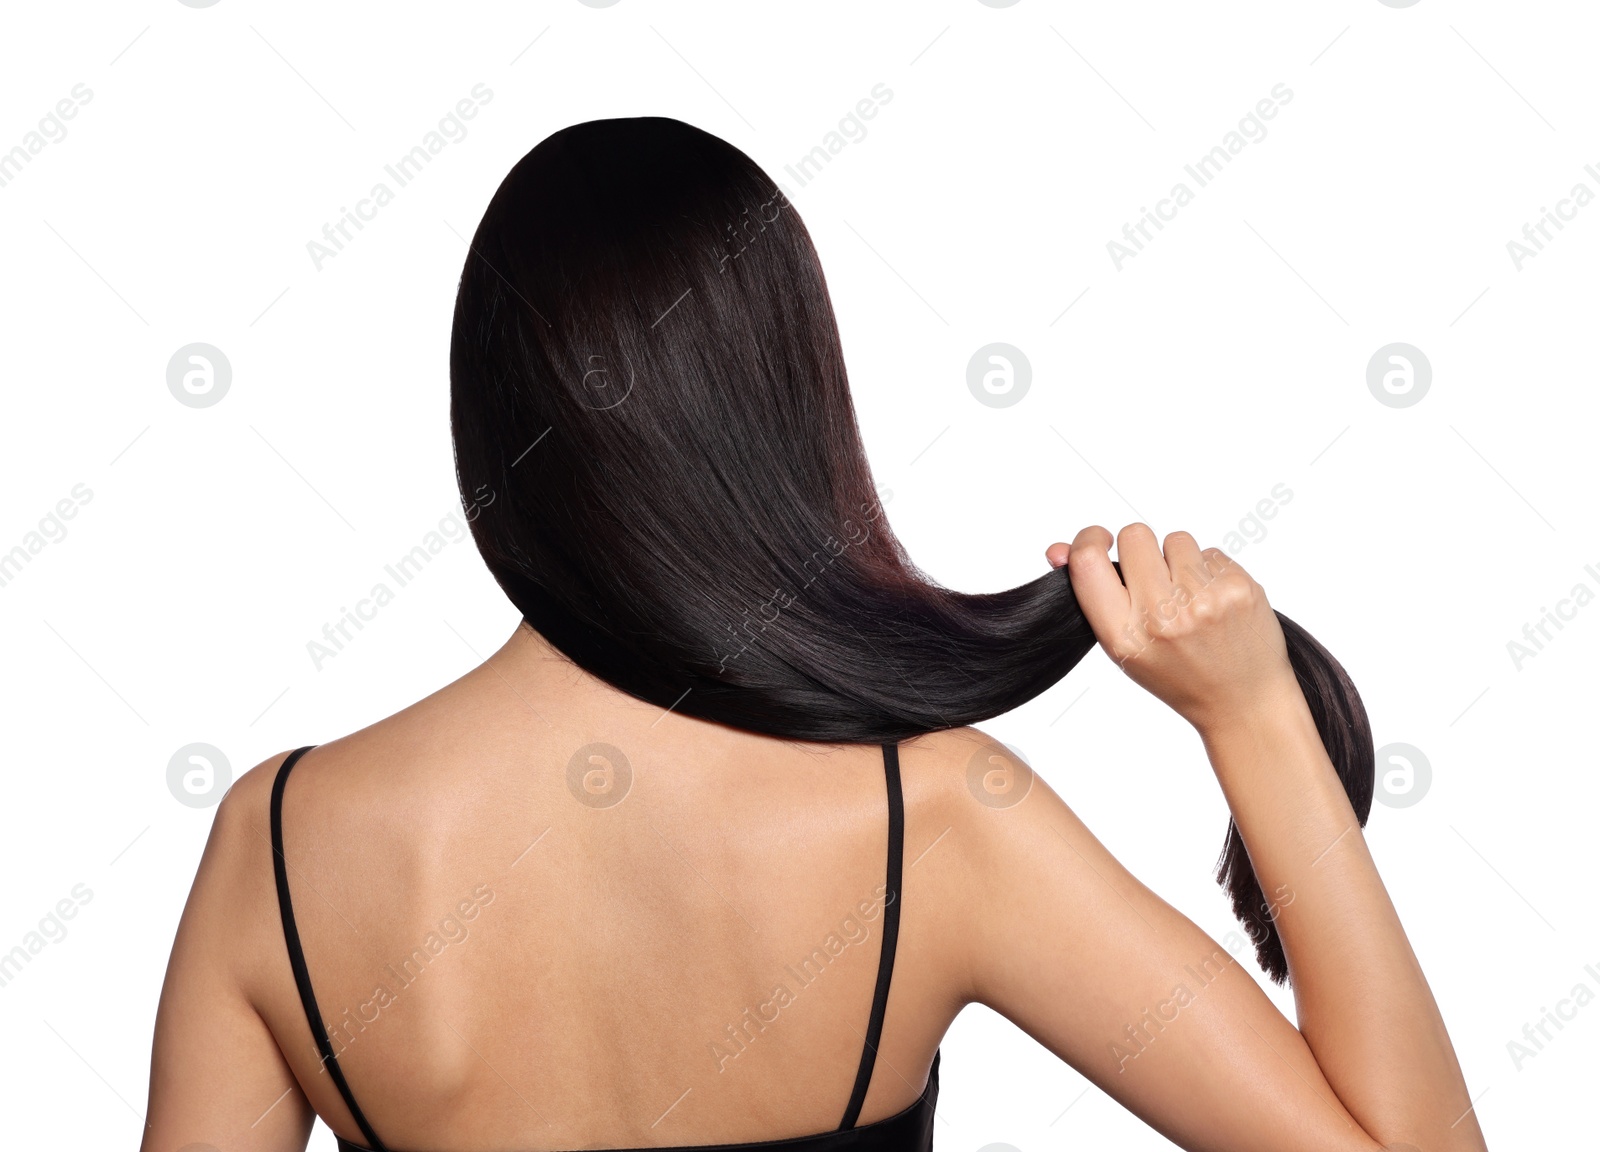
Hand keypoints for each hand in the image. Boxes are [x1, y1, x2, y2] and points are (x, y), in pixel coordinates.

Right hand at [1046, 524, 1297, 733]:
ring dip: (1180, 560)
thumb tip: (1059, 549)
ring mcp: (1203, 600)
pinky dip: (1211, 571)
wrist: (1242, 702)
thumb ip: (1093, 596)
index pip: (1088, 563)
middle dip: (1142, 549)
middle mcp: (1161, 617)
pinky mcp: (1238, 588)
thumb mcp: (1124, 646)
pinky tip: (1216, 602)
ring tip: (1190, 598)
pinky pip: (1211, 551)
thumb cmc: (1178, 674)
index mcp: (1123, 636)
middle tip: (1155, 579)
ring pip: (1176, 539)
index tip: (1099, 541)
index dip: (1089, 539)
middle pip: (1135, 535)